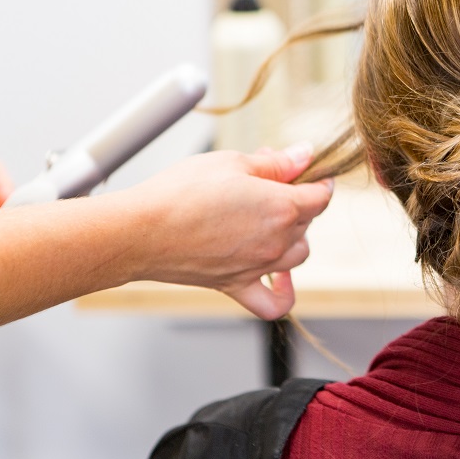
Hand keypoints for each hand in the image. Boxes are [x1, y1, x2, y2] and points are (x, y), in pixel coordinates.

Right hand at [128, 144, 333, 319]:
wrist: (139, 231)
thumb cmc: (180, 193)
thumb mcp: (233, 162)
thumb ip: (276, 163)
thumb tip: (305, 154)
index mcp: (281, 208)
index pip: (320, 196)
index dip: (318, 180)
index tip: (309, 172)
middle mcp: (276, 242)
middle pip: (307, 221)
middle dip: (295, 198)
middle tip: (267, 181)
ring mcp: (258, 267)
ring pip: (298, 255)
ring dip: (293, 237)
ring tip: (270, 219)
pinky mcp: (235, 285)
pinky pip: (274, 303)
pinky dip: (283, 293)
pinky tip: (279, 276)